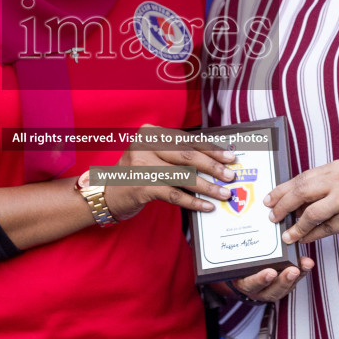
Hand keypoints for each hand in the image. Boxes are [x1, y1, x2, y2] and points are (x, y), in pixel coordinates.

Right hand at [98, 125, 237, 220]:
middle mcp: (144, 145)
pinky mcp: (141, 186)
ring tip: (222, 193)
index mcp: (150, 133)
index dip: (211, 148)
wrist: (109, 194)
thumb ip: (177, 154)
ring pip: (183, 176)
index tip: (229, 157)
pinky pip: (174, 194)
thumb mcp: (154, 156)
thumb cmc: (138, 174)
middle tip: (229, 176)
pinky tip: (206, 206)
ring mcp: (141, 165)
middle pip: (187, 155)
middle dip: (212, 166)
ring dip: (207, 187)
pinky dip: (193, 201)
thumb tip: (215, 161)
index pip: (187, 139)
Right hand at [223, 256, 314, 302]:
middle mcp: (258, 291)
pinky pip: (293, 283)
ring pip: (285, 288)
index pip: (251, 284)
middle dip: (284, 280)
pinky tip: (307, 264)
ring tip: (305, 265)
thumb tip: (246, 227)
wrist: (243, 274)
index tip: (271, 272)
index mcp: (244, 283)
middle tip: (293, 270)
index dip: (261, 279)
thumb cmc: (241, 263)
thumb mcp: (240, 258)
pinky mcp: (282, 287)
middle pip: (272, 290)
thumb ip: (246, 249)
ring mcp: (270, 291)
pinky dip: (302, 272)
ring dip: (296, 276)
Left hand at [266, 160, 338, 244]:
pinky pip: (325, 228)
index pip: (302, 178)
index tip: (270, 200)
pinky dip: (312, 235)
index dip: (282, 190)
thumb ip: (323, 186)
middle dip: (283, 206)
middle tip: (273, 217)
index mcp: (335, 169)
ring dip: (296, 226)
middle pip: (302, 192)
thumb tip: (294, 201)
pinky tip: (304, 239)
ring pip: (311, 213)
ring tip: (287, 235)